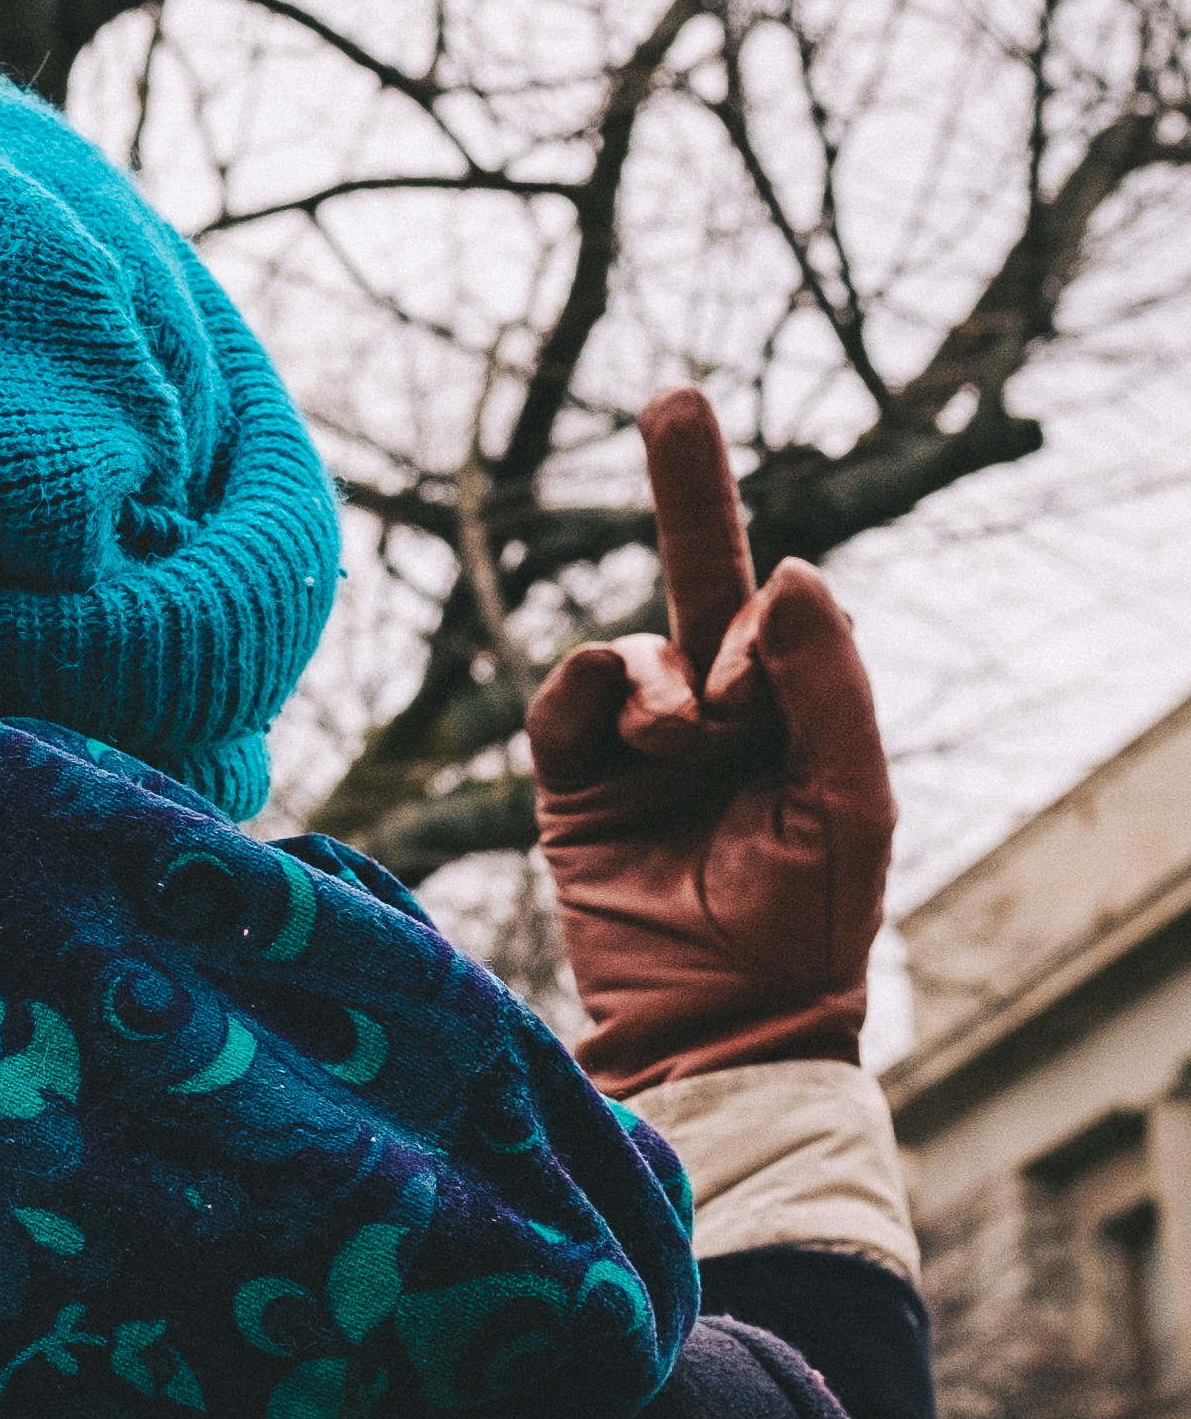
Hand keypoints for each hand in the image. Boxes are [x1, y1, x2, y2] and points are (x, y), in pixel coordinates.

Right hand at [523, 390, 893, 1097]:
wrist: (719, 1021)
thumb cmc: (808, 919)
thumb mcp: (848, 796)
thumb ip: (827, 682)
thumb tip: (793, 568)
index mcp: (796, 714)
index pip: (781, 617)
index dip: (769, 627)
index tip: (752, 688)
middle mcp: (718, 712)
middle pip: (700, 573)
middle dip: (690, 483)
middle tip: (676, 398)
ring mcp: (638, 742)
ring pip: (638, 647)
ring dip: (662, 680)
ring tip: (680, 740)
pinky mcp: (571, 777)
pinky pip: (570, 693)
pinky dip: (592, 687)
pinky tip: (623, 727)